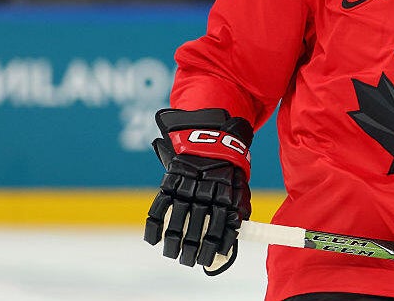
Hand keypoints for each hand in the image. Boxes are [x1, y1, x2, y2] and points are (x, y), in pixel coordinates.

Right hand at [144, 108, 253, 274]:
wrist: (211, 132)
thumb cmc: (229, 163)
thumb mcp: (240, 181)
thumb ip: (239, 205)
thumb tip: (239, 229)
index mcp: (225, 192)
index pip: (221, 225)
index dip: (215, 244)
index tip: (210, 259)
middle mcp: (205, 190)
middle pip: (198, 226)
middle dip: (192, 248)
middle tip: (189, 262)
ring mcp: (185, 184)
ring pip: (177, 219)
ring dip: (173, 241)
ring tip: (172, 255)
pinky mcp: (170, 179)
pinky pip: (159, 205)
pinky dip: (154, 224)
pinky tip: (153, 240)